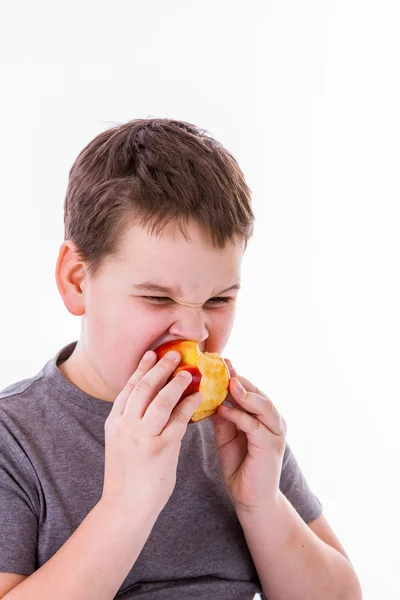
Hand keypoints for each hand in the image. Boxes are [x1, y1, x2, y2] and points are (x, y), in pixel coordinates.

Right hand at [101, 350, 201, 519]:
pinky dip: (189, 405)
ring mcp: (142, 437)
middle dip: (159, 368)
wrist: (125, 508)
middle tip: (173, 355)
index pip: (129, 388)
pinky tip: (199, 397)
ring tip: (189, 373)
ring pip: (161, 399)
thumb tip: (153, 402)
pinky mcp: (161, 449)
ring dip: (177, 383)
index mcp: (115, 422)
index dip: (141, 368)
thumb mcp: (121, 443)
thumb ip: (133, 422)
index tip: (151, 353)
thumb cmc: (126, 477)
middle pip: (144, 388)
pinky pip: (179, 420)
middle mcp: (126, 426)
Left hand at [211, 359, 286, 511]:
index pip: (249, 389)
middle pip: (257, 393)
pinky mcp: (270, 447)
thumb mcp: (226, 435)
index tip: (218, 361)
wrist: (251, 499)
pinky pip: (254, 426)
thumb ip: (222, 416)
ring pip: (262, 405)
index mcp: (263, 415)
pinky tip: (223, 410)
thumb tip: (208, 394)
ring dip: (244, 393)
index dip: (234, 375)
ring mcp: (275, 433)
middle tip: (221, 365)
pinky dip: (239, 416)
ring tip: (228, 381)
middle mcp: (273, 420)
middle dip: (239, 378)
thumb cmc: (239, 465)